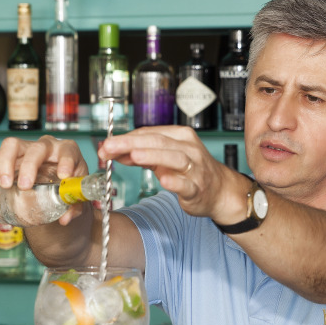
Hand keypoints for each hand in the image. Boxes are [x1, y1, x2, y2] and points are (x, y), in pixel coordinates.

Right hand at [0, 135, 89, 224]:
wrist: (54, 183)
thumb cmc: (66, 183)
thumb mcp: (74, 194)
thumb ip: (73, 207)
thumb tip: (65, 219)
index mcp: (66, 152)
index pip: (68, 150)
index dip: (66, 161)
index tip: (63, 176)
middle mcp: (45, 147)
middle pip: (36, 148)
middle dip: (28, 166)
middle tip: (24, 186)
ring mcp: (25, 150)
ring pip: (11, 146)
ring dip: (5, 164)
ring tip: (4, 185)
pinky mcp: (9, 158)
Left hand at [99, 126, 247, 221]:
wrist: (219, 191)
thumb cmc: (189, 171)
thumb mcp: (163, 159)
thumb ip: (140, 155)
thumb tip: (114, 151)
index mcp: (179, 137)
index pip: (149, 133)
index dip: (125, 138)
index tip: (106, 144)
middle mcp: (188, 149)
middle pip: (158, 142)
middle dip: (131, 144)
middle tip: (110, 147)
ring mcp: (195, 168)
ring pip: (173, 158)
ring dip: (153, 156)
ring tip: (134, 156)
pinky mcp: (198, 188)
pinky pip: (186, 184)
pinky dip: (175, 182)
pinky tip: (164, 180)